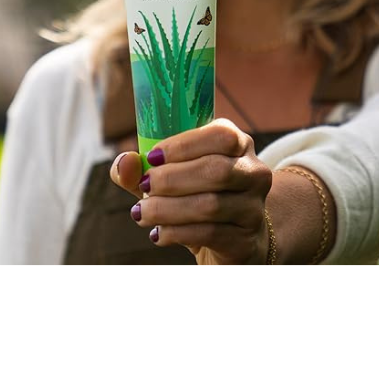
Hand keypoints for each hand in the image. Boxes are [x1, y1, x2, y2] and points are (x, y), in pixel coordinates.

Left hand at [110, 118, 272, 263]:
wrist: (236, 242)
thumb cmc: (197, 198)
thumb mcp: (170, 180)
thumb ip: (143, 169)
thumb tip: (124, 163)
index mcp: (239, 145)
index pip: (221, 135)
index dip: (185, 144)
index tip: (153, 157)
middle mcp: (253, 173)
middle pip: (216, 170)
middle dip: (172, 178)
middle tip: (145, 186)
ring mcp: (253, 208)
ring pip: (210, 204)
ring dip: (167, 208)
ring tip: (142, 212)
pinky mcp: (245, 241)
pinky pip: (209, 233)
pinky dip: (176, 232)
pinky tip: (158, 234)